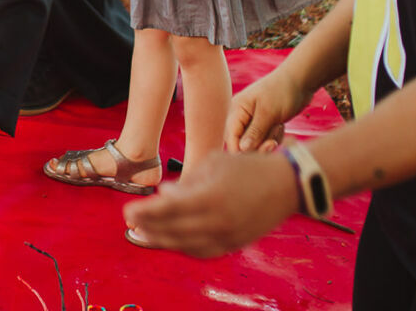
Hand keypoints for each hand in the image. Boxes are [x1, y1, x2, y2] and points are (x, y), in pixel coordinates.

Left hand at [122, 148, 300, 256]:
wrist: (287, 184)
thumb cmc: (248, 167)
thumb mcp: (213, 163)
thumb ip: (187, 181)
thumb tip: (164, 195)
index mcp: (211, 198)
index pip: (169, 211)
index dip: (146, 213)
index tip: (127, 211)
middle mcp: (219, 222)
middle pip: (174, 232)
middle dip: (148, 229)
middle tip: (130, 224)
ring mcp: (229, 236)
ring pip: (187, 246)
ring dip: (163, 241)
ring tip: (144, 235)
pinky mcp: (236, 244)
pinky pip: (204, 251)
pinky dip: (184, 247)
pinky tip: (171, 240)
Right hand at [224, 65, 312, 153]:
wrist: (300, 81)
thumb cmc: (282, 91)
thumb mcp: (268, 112)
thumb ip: (254, 132)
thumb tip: (241, 150)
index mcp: (236, 110)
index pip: (230, 138)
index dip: (241, 150)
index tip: (260, 151)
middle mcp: (241, 117)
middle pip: (242, 144)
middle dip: (258, 147)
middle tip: (273, 142)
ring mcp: (253, 121)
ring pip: (255, 144)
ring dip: (268, 141)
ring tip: (278, 128)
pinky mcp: (264, 125)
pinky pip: (265, 141)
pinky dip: (274, 138)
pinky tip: (280, 127)